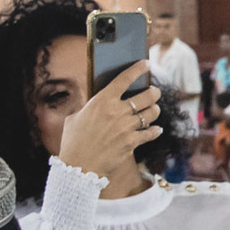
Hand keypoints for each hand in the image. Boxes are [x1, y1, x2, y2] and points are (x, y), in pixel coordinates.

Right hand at [58, 61, 162, 178]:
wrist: (79, 166)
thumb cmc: (73, 141)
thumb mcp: (75, 118)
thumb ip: (89, 109)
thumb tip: (97, 104)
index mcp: (101, 101)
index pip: (123, 79)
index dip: (137, 69)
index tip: (147, 63)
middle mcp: (117, 112)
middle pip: (146, 96)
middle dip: (153, 92)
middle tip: (154, 92)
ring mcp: (126, 127)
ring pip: (151, 113)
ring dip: (154, 110)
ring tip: (153, 110)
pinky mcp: (132, 142)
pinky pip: (150, 133)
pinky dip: (154, 131)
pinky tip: (156, 130)